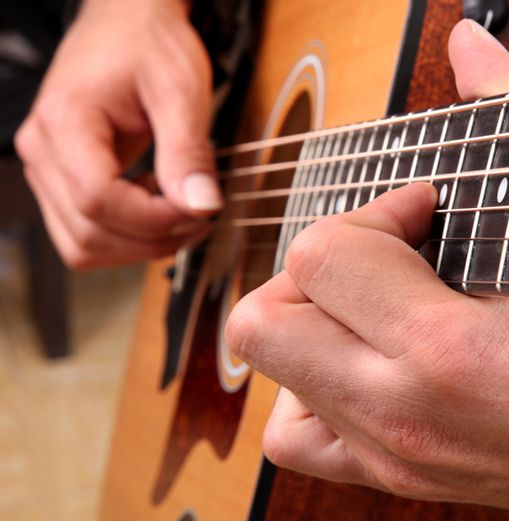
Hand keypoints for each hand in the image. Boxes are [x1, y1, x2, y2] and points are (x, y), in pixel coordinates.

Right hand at [14, 0, 219, 267]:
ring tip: (182, 217)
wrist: (128, 23)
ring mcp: (46, 168)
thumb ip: (187, 151)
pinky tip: (158, 210)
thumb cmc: (149, 45)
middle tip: (200, 218)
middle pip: (87, 233)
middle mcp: (42, 150)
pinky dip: (125, 237)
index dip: (153, 220)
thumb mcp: (180, 91)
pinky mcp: (61, 179)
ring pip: (82, 244)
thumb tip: (201, 206)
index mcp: (65, 122)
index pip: (98, 200)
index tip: (199, 211)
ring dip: (138, 246)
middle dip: (152, 239)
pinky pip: (85, 232)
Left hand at [225, 20, 508, 519]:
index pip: (321, 255)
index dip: (372, 210)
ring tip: (372, 305)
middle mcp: (401, 413)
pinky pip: (296, 438)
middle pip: (265, 320)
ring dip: (307, 322)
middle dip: (317, 265)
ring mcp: (391, 454)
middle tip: (383, 256)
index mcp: (446, 350)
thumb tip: (473, 50)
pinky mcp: (394, 478)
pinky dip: (306, 389)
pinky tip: (362, 362)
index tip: (423, 210)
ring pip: (267, 374)